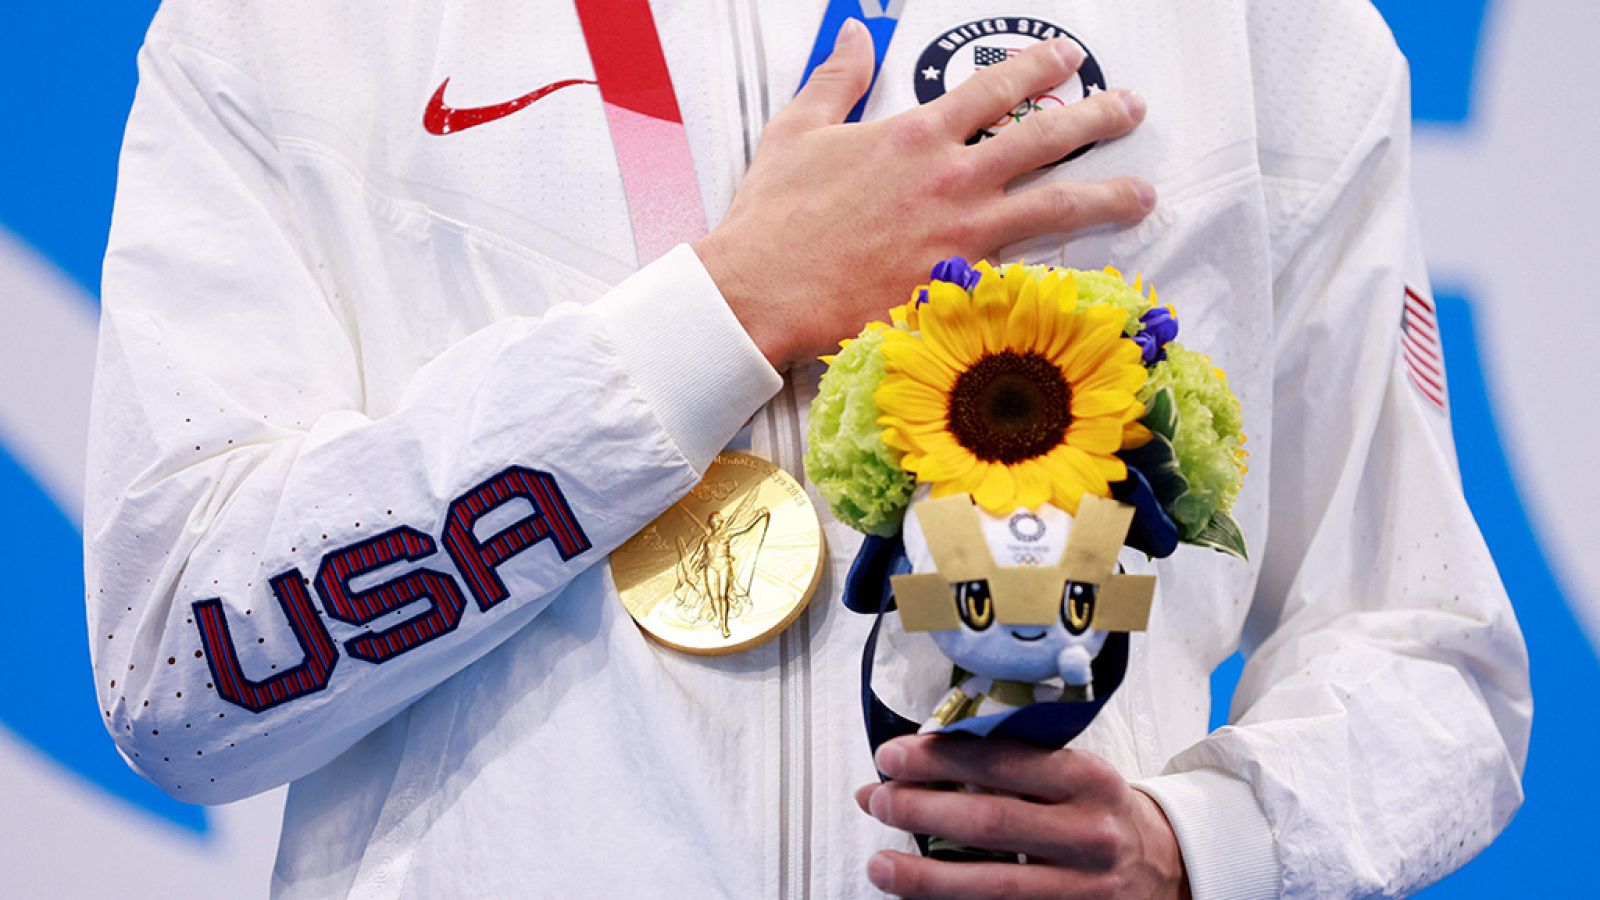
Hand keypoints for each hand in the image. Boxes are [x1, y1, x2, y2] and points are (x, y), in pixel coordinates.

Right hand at [696, 19, 1153, 370]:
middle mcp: (951, 178)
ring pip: (1055, 206)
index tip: (1068, 58)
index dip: (1040, 67)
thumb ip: (837, 78)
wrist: (760, 290)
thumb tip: (856, 31)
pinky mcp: (959, 286)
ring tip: (1144, 193)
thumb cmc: (773, 216)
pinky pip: (1027, 273)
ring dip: (1106, 196)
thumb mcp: (797, 128)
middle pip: (1044, 137)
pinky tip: (1095, 272)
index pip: (996, 87)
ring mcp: (961, 235)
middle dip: (1096, 116)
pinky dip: (1065, 272)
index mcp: (915, 134)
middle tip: (1130, 109)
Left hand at [855, 735, 1188, 898]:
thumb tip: (922, 762)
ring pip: (992, 886)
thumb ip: (1010, 766)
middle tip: (876, 801)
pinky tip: (922, 899)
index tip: (892, 756)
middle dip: (921, 810)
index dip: (938, 759)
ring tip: (880, 864)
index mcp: (1087, 780)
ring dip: (925, 876)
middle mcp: (1090, 835)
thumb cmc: (1102, 812)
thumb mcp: (1073, 775)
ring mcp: (1084, 890)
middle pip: (989, 823)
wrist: (1170, 867)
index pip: (1001, 763)